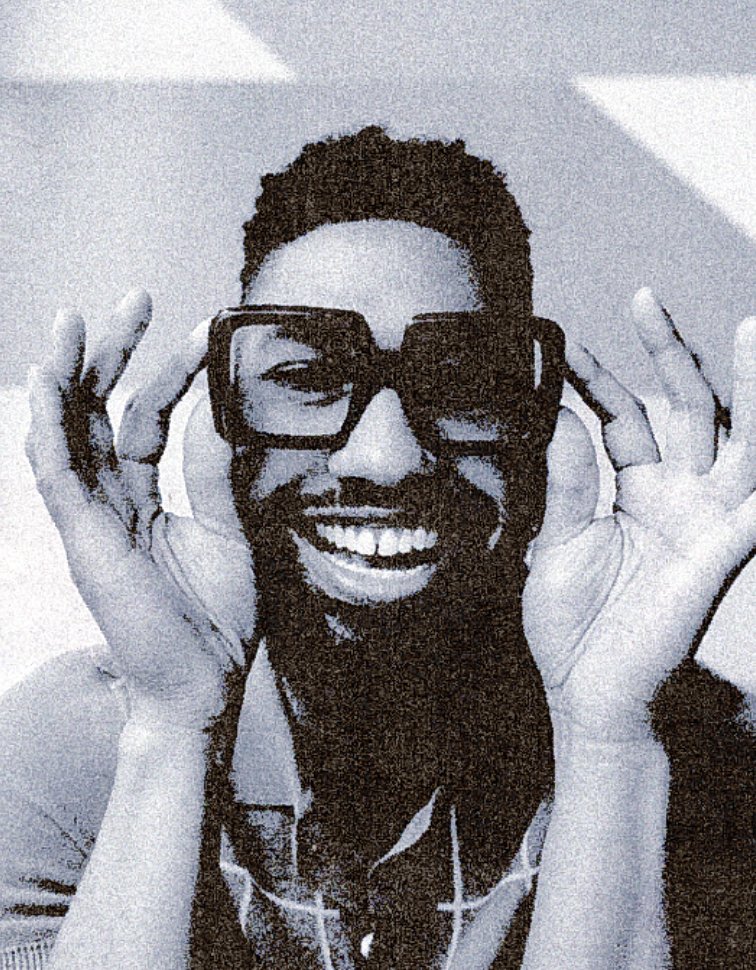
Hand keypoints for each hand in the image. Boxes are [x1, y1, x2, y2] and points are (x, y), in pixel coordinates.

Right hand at [25, 291, 257, 733]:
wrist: (205, 684)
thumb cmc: (215, 616)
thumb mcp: (227, 530)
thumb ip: (215, 473)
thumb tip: (219, 411)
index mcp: (144, 499)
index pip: (146, 420)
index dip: (169, 373)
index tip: (203, 329)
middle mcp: (111, 502)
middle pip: (97, 412)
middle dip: (111, 353)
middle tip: (134, 297)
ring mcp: (92, 520)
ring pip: (63, 433)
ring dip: (65, 374)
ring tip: (74, 318)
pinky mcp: (83, 539)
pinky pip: (55, 473)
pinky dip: (47, 425)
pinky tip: (50, 379)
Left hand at [523, 288, 755, 740]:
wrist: (589, 692)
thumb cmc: (574, 623)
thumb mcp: (556, 540)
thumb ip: (565, 479)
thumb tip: (555, 414)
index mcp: (635, 489)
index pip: (623, 415)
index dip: (600, 378)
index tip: (566, 343)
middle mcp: (677, 495)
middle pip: (683, 408)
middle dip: (668, 353)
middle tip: (644, 298)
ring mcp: (706, 520)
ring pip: (740, 440)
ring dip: (749, 390)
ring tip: (752, 330)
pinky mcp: (722, 551)